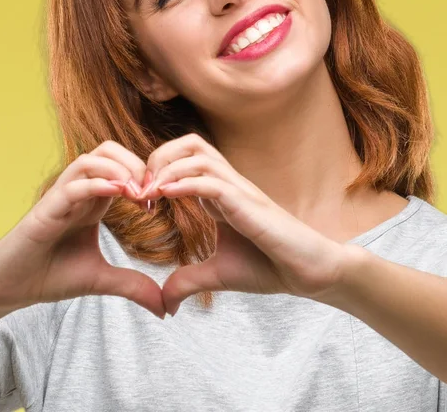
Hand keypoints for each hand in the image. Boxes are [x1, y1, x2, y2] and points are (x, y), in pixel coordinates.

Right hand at [0, 141, 165, 318]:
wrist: (7, 290)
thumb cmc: (49, 276)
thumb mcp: (100, 280)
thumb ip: (132, 286)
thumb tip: (165, 308)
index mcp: (92, 202)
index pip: (121, 167)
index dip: (144, 176)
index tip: (157, 201)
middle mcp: (77, 193)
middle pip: (107, 151)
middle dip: (134, 163)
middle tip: (150, 191)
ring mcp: (59, 199)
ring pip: (88, 160)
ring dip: (117, 169)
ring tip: (136, 192)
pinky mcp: (43, 211)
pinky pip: (70, 187)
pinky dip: (94, 184)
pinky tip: (116, 193)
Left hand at [137, 133, 350, 315]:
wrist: (307, 274)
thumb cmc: (268, 267)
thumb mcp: (217, 274)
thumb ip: (188, 281)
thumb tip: (164, 303)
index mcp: (219, 194)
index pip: (184, 159)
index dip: (156, 171)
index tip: (140, 200)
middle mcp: (228, 184)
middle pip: (190, 143)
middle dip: (158, 157)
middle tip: (140, 187)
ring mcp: (239, 190)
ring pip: (199, 154)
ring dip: (167, 168)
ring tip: (149, 193)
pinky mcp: (248, 204)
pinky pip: (213, 181)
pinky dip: (185, 183)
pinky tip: (165, 196)